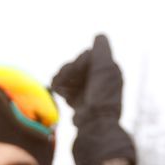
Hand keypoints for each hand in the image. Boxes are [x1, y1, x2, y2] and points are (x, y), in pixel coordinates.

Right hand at [50, 34, 137, 164]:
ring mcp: (89, 92)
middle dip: (67, 71)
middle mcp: (100, 81)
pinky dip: (61, 87)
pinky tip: (57, 91)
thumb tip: (99, 36)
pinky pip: (68, 89)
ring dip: (62, 79)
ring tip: (56, 85)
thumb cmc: (101, 98)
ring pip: (71, 77)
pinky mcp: (80, 103)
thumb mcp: (105, 69)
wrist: (95, 128)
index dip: (78, 62)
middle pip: (77, 67)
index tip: (77, 70)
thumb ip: (101, 51)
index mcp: (109, 71)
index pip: (87, 57)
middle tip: (59, 79)